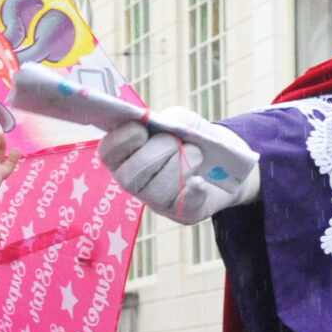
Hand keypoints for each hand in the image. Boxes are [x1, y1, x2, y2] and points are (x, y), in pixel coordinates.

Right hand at [97, 108, 258, 223]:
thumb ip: (168, 118)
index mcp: (125, 154)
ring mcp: (155, 201)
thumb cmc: (191, 138)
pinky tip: (200, 180)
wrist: (223, 161)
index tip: (142, 129)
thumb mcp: (179, 120)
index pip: (108, 152)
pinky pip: (182, 205)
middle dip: (158, 152)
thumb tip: (161, 125)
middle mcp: (133, 181)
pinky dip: (193, 189)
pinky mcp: (181, 213)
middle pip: (129, 176)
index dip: (121, 140)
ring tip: (197, 155)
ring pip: (155, 192)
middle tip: (177, 142)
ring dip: (180, 167)